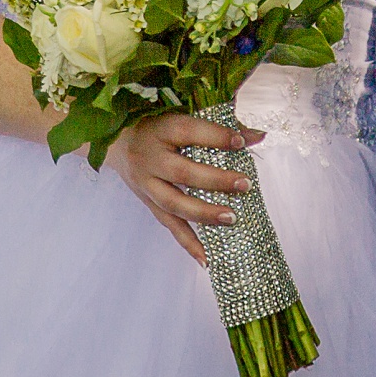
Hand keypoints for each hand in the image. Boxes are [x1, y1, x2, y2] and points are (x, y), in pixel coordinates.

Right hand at [105, 112, 260, 264]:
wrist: (118, 142)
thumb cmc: (158, 127)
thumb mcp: (181, 118)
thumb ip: (219, 127)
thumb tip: (257, 137)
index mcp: (162, 130)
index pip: (190, 132)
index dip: (215, 137)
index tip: (241, 142)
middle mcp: (151, 159)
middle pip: (182, 173)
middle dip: (215, 180)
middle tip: (244, 185)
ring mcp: (147, 184)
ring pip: (174, 203)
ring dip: (203, 214)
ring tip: (231, 219)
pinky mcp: (148, 203)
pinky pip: (169, 225)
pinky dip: (188, 243)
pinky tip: (207, 258)